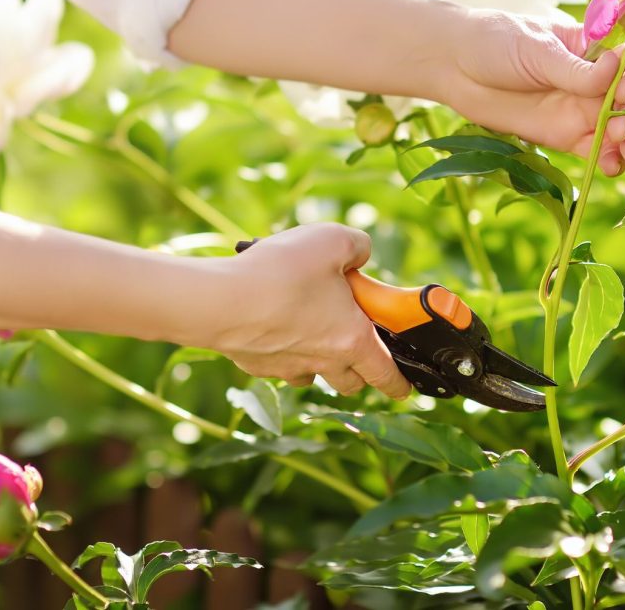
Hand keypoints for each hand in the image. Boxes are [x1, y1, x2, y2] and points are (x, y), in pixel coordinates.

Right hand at [201, 224, 411, 398]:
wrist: (219, 300)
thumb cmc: (281, 272)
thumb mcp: (332, 240)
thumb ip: (358, 246)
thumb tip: (361, 254)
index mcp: (353, 339)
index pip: (387, 376)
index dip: (400, 383)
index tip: (405, 384)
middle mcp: (323, 362)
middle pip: (351, 382)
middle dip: (359, 367)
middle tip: (353, 336)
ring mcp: (288, 367)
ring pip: (313, 374)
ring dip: (319, 358)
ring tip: (308, 321)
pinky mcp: (257, 364)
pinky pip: (280, 363)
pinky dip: (283, 349)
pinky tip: (271, 318)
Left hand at [441, 10, 624, 175]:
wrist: (455, 67)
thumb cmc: (495, 43)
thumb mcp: (536, 50)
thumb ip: (574, 69)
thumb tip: (615, 66)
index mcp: (594, 51)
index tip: (624, 90)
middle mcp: (596, 83)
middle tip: (620, 128)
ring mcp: (582, 112)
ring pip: (622, 131)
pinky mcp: (565, 138)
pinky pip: (597, 152)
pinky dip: (611, 161)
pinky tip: (612, 166)